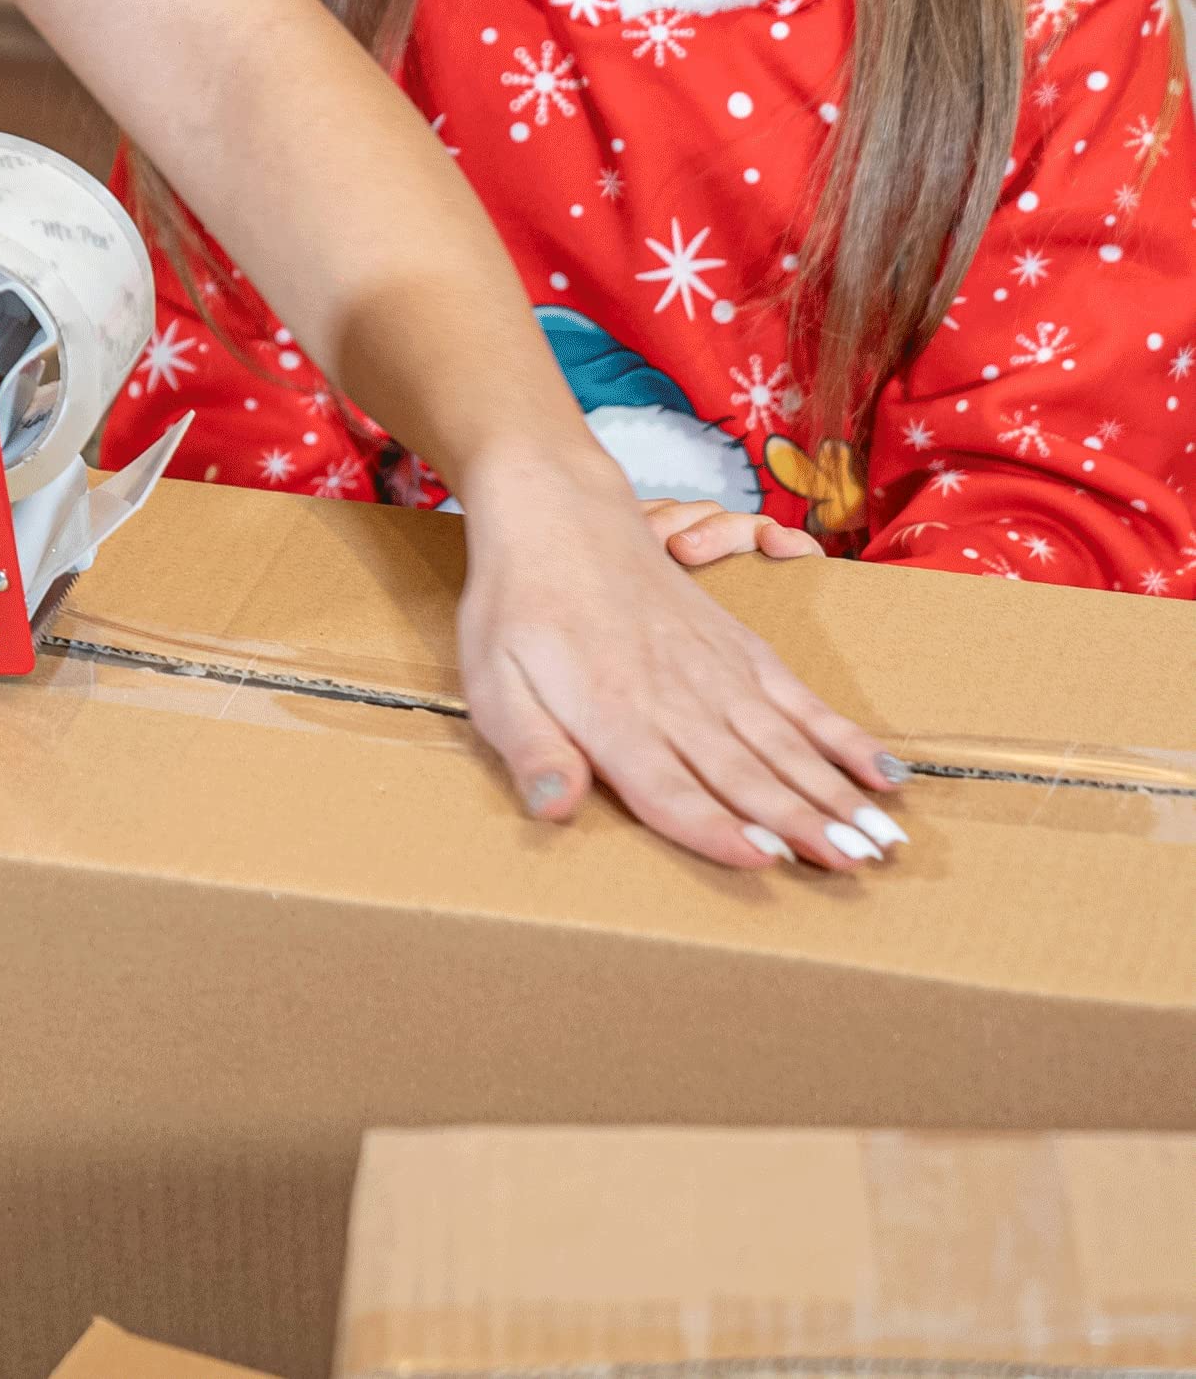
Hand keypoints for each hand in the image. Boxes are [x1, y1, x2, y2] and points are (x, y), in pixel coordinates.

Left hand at [455, 448, 910, 872]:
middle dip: (803, 824)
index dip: (715, 828)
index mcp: (612, 714)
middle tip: (858, 867)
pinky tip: (885, 770)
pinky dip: (844, 736)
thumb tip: (555, 809)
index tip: (766, 861)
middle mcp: (674, 699)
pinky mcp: (739, 648)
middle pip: (743, 772)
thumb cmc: (518, 607)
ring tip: (886, 839)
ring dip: (837, 792)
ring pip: (784, 742)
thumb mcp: (493, 681)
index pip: (669, 787)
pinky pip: (800, 698)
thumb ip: (530, 748)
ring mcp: (715, 671)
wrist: (558, 513)